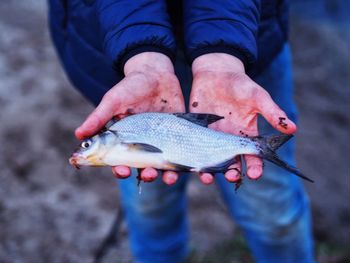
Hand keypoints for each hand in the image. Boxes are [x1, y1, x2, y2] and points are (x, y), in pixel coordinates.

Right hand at [75, 52, 184, 184]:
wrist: (156, 73)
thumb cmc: (130, 86)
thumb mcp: (113, 100)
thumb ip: (99, 117)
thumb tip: (79, 135)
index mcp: (126, 140)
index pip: (120, 161)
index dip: (120, 169)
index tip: (122, 171)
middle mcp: (144, 144)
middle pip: (144, 168)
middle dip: (147, 175)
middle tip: (150, 174)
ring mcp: (162, 141)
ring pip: (164, 165)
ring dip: (167, 175)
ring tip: (170, 178)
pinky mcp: (178, 135)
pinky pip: (183, 152)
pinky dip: (188, 162)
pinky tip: (192, 167)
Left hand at [189, 53, 296, 183]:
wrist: (216, 73)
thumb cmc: (241, 85)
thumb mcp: (258, 97)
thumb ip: (272, 113)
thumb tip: (293, 129)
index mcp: (247, 136)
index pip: (253, 157)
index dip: (255, 168)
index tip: (254, 174)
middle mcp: (229, 141)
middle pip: (232, 164)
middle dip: (232, 173)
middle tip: (232, 177)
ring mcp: (211, 138)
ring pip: (211, 160)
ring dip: (210, 171)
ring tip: (207, 177)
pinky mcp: (196, 132)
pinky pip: (193, 148)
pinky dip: (191, 157)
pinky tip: (189, 162)